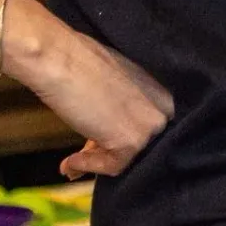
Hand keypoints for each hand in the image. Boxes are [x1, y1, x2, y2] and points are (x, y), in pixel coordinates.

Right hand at [19, 21, 174, 179]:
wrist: (60, 59)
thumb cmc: (79, 64)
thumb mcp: (112, 87)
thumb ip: (120, 109)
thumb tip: (111, 132)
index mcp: (161, 91)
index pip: (145, 126)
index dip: (117, 136)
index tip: (93, 142)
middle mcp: (165, 108)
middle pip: (138, 144)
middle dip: (107, 150)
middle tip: (81, 153)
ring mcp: (152, 125)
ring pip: (127, 157)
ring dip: (95, 162)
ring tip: (71, 162)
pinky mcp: (134, 141)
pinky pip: (113, 166)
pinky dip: (88, 166)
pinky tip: (69, 162)